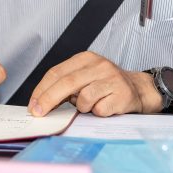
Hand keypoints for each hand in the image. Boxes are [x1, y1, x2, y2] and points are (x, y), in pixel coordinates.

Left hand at [28, 52, 158, 117]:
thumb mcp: (85, 77)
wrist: (138, 89)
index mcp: (86, 58)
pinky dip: (97, 113)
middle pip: (66, 83)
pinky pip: (99, 110)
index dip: (42, 90)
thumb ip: (65, 85)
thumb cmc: (106, 85)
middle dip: (48, 100)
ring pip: (83, 99)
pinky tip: (104, 107)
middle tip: (38, 113)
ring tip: (90, 105)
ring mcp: (112, 79)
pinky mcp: (122, 95)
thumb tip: (40, 103)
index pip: (57, 72)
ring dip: (81, 108)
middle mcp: (99, 65)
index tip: (33, 105)